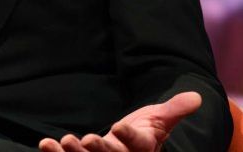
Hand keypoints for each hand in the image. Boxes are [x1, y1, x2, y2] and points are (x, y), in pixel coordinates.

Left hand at [38, 91, 201, 151]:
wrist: (131, 144)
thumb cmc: (148, 131)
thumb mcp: (162, 119)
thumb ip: (176, 109)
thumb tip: (197, 96)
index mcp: (143, 148)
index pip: (138, 143)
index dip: (129, 136)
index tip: (120, 126)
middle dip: (98, 150)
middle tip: (85, 139)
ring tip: (63, 142)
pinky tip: (46, 144)